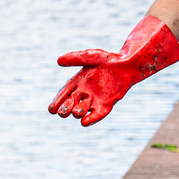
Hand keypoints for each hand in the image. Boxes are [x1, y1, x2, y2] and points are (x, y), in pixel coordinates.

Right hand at [49, 16, 178, 125]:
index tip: (51, 110)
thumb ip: (76, 58)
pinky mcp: (106, 104)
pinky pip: (97, 114)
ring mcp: (95, 99)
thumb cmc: (108, 59)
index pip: (63, 94)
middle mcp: (84, 92)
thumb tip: (58, 61)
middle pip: (70, 104)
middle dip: (65, 109)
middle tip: (63, 112)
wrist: (127, 65)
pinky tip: (85, 122)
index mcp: (77, 82)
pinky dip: (92, 118)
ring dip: (78, 112)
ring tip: (76, 112)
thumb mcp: (91, 56)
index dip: (57, 102)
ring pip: (82, 110)